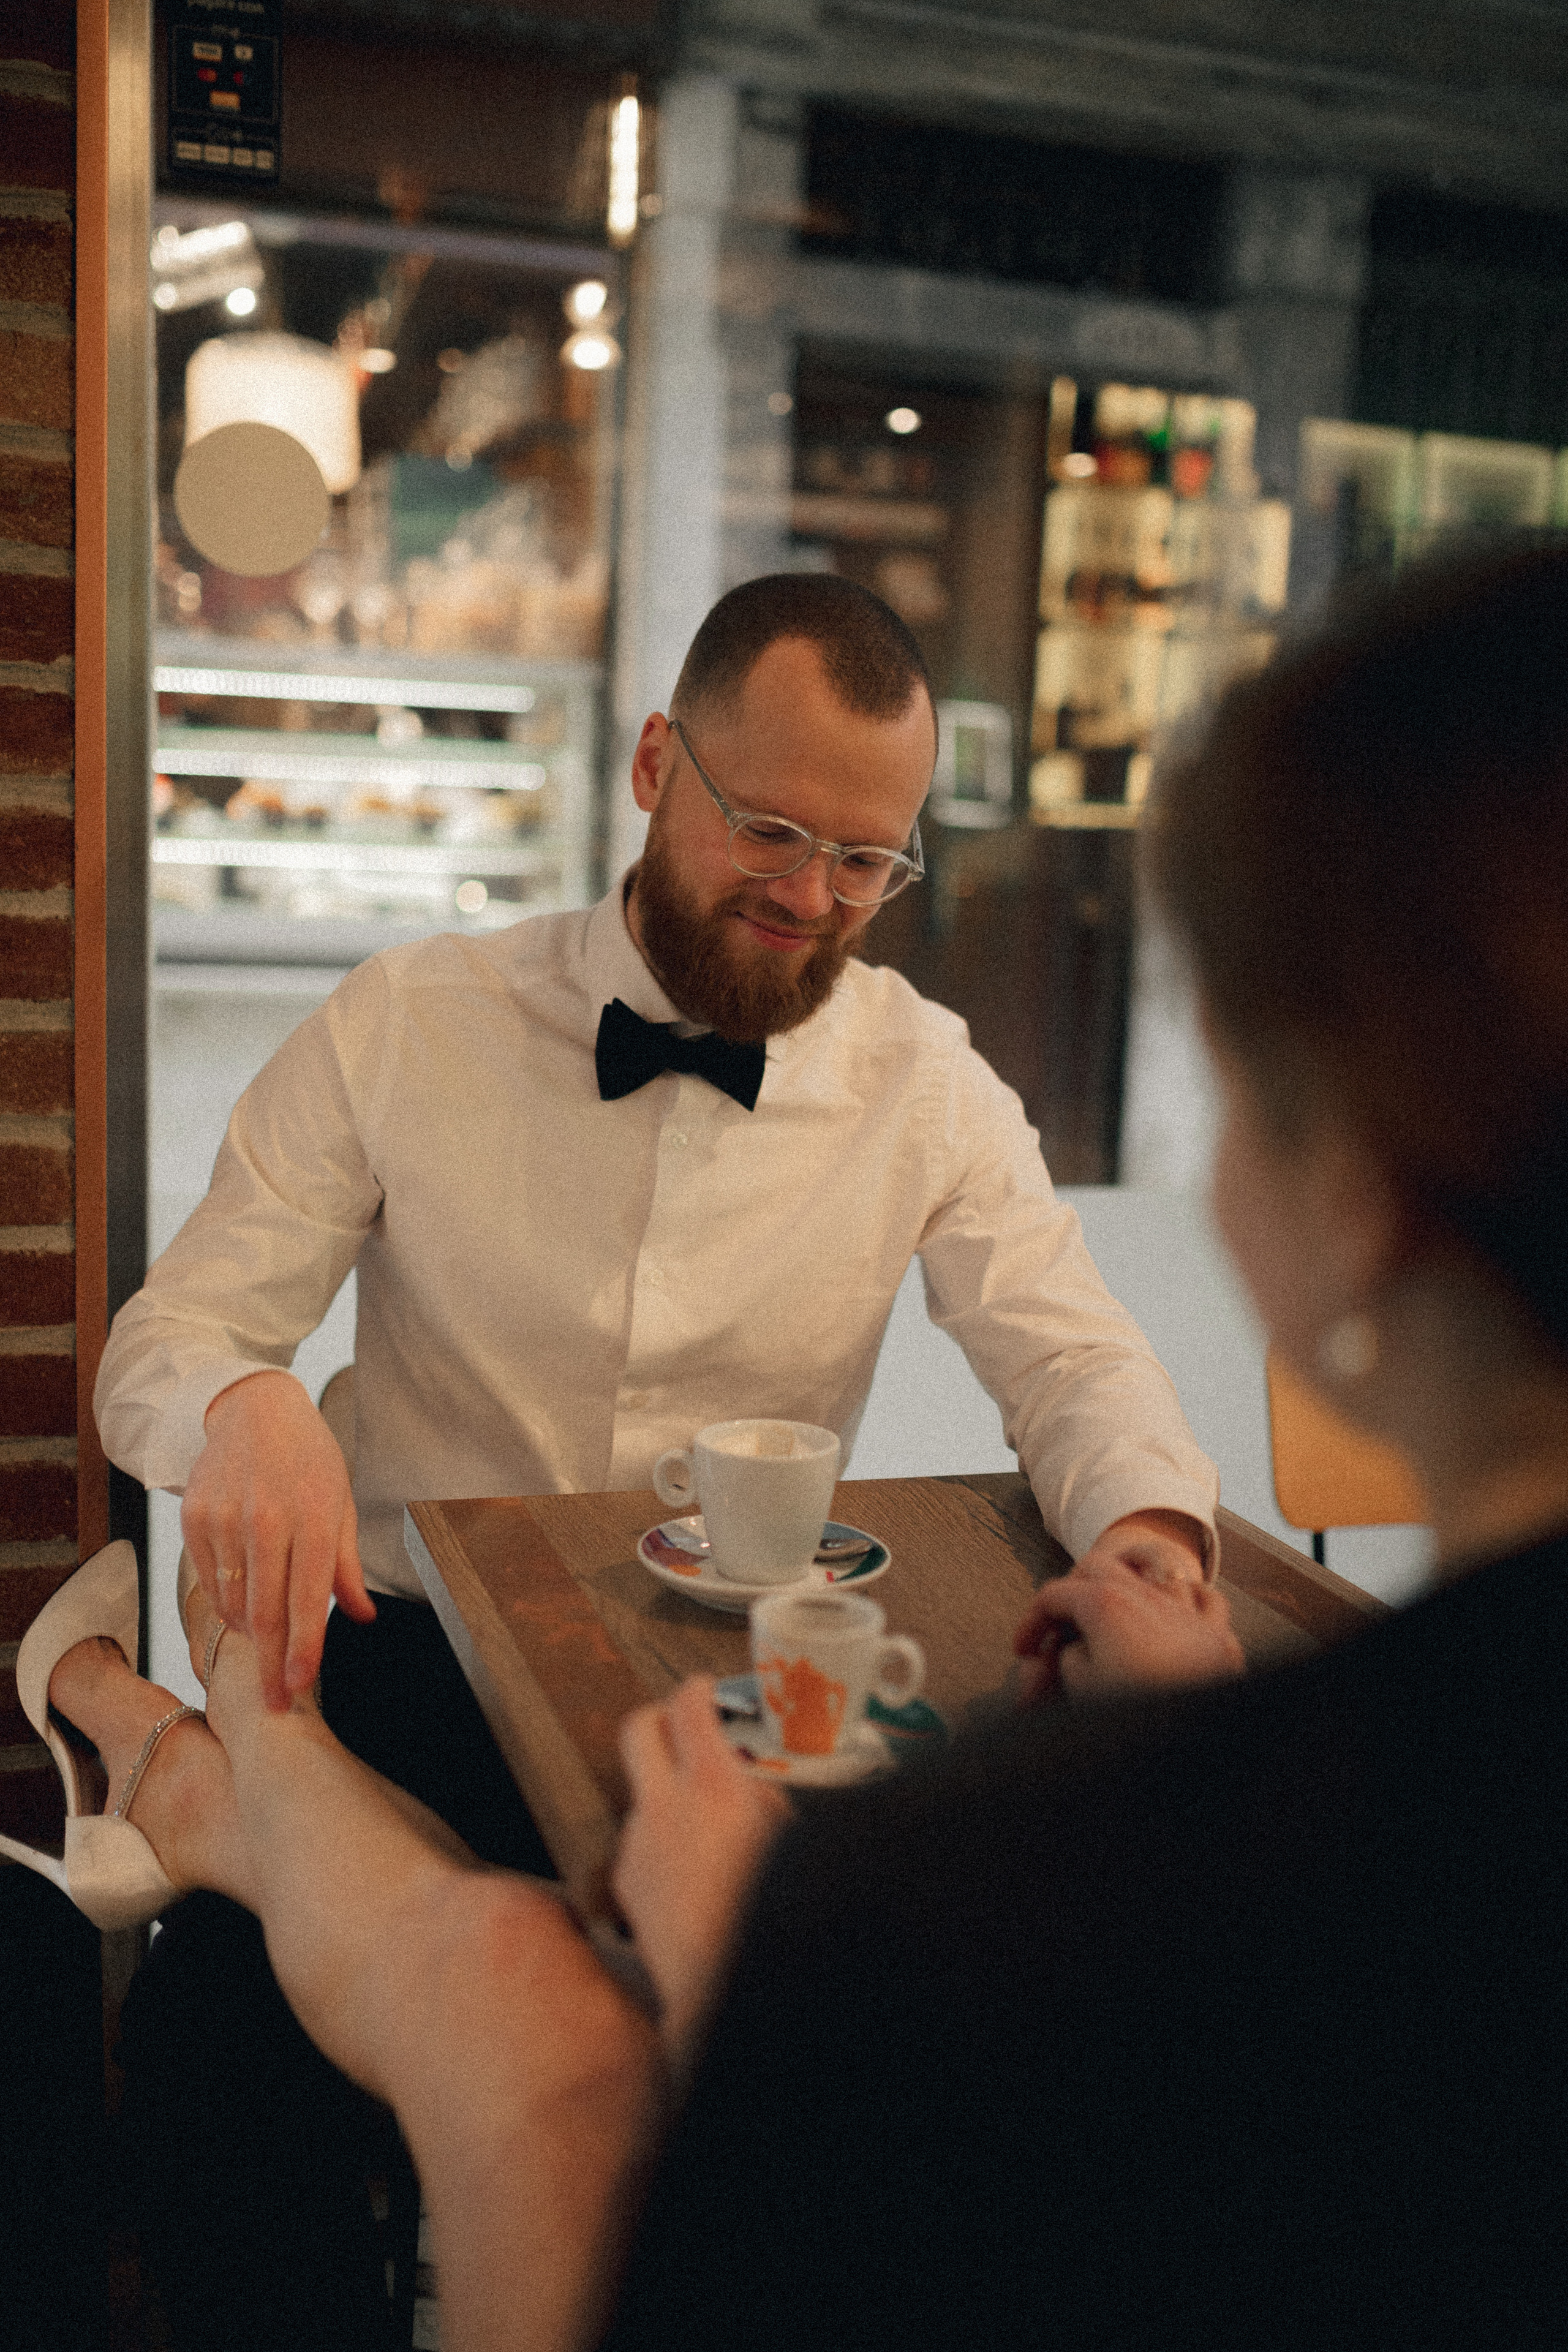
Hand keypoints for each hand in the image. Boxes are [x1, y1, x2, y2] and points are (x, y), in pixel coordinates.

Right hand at [181, 1370, 374, 1710]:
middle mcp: (268, 1519)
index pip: (309, 1599)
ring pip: (234, 1602)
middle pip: (266, 1612)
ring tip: (266, 1642)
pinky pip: (210, 1582)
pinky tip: (243, 1604)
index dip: (303, 1650)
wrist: (252, 1411)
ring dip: (251, 1633)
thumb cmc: (308, 1460)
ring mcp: (226, 1519)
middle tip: (274, 1704)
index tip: (299, 1688)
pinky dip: (227, 1604)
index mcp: (316, 1517)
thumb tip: (362, 1617)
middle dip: (271, 1665)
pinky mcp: (194, 1518)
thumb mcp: (342, 1503)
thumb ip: (348, 1566)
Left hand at [613, 1678, 791, 2062]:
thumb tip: (750, 1783)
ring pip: (641, 1793)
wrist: (726, 1987)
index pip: (689, 1707)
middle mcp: (663, 1806)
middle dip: (659, 1715)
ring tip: (708, 1822)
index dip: (698, 1689)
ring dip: (667, 1792)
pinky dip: (663, 1843)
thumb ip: (764, 1797)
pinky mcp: (626, 1884)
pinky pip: (641, 1843)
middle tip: (683, 1721)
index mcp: (712, 1784)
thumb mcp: (789, 1835)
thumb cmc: (770, 1911)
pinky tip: (694, 1872)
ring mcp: (637, 1844)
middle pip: (638, 1729)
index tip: (706, 1689)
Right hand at [1014, 1511, 1240, 1701]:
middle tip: (1060, 1624)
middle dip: (1072, 1589)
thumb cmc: (1135, 1709)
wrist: (1200, 1733)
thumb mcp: (1079, 1687)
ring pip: (1157, 1570)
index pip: (1052, 1596)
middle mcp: (1145, 1596)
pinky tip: (1178, 1611)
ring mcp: (1186, 1612)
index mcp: (1103, 1605)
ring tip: (1117, 1607)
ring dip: (1130, 1583)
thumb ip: (1067, 1660)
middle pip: (1096, 1567)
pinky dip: (1190, 1599)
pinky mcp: (1217, 1636)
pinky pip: (1206, 1598)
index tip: (1023, 1650)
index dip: (1031, 1622)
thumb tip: (1073, 1652)